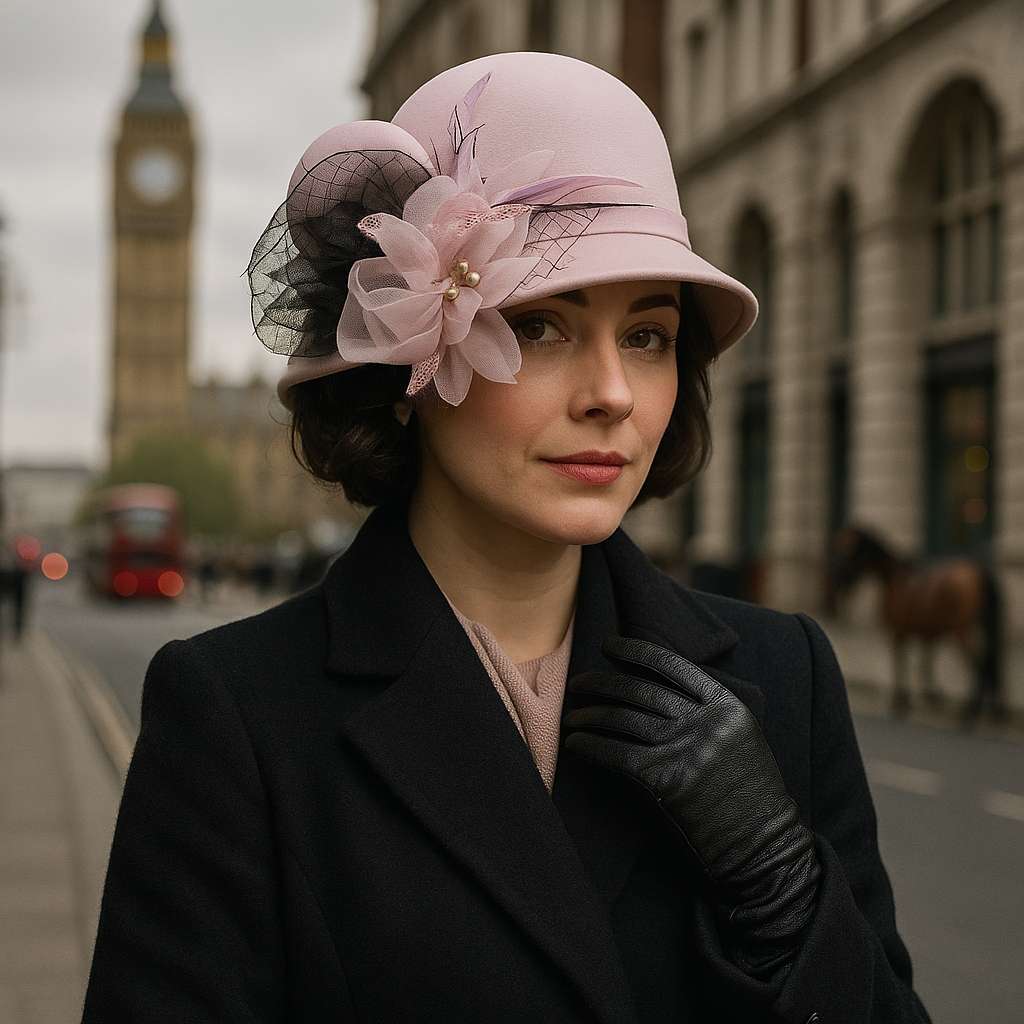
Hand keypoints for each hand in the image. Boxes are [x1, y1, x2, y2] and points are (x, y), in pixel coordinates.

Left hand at [562, 634, 820, 977]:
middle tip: (578, 682)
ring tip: (573, 716)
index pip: (671, 664)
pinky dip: (591, 745)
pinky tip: (576, 743)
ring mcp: (686, 749)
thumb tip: (655, 686)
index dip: (634, 651)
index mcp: (726, 704)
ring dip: (590, 715)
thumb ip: (707, 709)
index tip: (610, 646)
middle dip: (601, 683)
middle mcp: (705, 721)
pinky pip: (617, 754)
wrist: (763, 843)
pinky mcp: (667, 780)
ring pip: (623, 720)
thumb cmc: (749, 790)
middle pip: (639, 690)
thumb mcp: (742, 736)